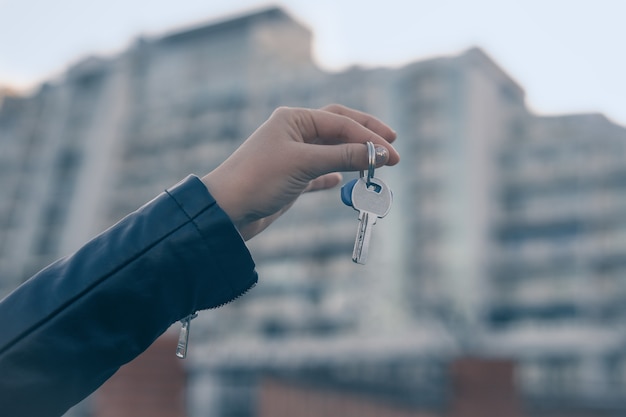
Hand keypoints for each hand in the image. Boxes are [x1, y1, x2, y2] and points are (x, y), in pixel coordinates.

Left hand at [201, 104, 399, 239]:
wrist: (225, 211)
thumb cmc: (259, 179)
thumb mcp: (304, 163)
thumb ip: (343, 156)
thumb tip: (380, 153)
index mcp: (294, 119)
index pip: (341, 122)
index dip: (369, 137)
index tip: (392, 154)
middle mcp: (294, 133)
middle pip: (339, 129)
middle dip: (366, 138)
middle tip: (393, 149)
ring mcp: (292, 155)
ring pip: (332, 151)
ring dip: (354, 157)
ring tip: (377, 166)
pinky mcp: (290, 178)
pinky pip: (319, 172)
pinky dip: (335, 174)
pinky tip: (344, 180)